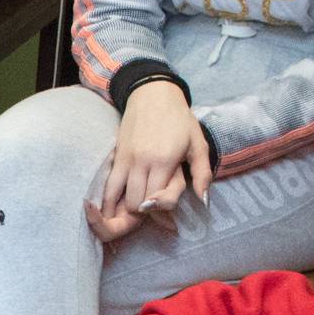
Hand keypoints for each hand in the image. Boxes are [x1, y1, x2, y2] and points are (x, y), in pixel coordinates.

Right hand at [86, 85, 211, 245]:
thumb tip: (204, 201)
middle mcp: (142, 162)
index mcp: (164, 161)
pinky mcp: (116, 156)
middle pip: (137, 203)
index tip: (168, 220)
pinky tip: (113, 209)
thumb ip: (202, 174)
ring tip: (137, 211)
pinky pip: (109, 186)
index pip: (158, 201)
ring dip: (130, 208)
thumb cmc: (179, 119)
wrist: (152, 93)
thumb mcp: (198, 144)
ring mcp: (127, 159)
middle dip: (146, 214)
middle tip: (154, 213)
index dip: (162, 214)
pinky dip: (110, 201)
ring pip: (122, 198)